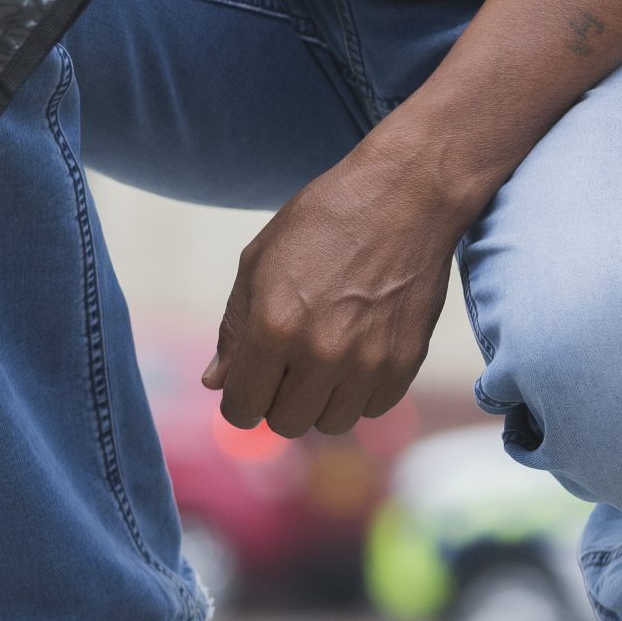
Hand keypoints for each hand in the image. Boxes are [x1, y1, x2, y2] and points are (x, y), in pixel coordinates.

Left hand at [203, 132, 463, 437]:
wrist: (405, 197)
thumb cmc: (324, 220)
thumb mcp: (260, 260)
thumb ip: (234, 327)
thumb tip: (215, 382)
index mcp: (274, 325)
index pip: (242, 407)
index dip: (238, 399)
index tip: (248, 383)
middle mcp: (321, 353)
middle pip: (286, 423)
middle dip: (277, 399)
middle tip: (287, 361)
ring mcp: (368, 363)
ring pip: (330, 423)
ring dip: (320, 399)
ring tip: (324, 353)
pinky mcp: (406, 364)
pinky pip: (370, 409)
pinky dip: (359, 391)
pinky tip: (357, 349)